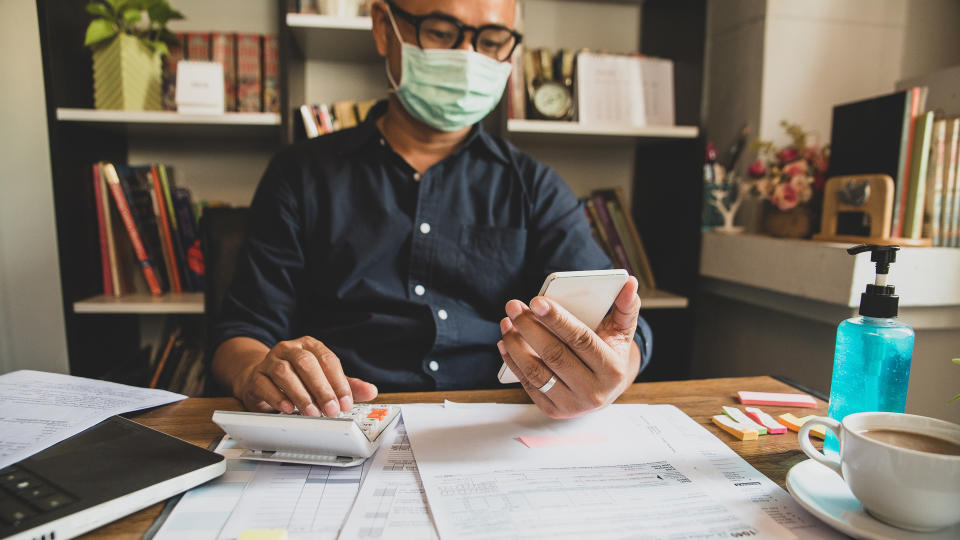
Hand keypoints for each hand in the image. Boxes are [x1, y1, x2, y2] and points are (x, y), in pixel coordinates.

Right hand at [233, 336, 377, 416]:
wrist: (261, 378)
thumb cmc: (298, 378)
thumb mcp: (325, 380)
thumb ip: (347, 385)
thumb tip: (370, 391)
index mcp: (310, 345)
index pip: (327, 360)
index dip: (338, 382)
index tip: (346, 403)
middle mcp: (289, 348)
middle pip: (306, 363)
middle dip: (321, 388)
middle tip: (331, 410)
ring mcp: (270, 361)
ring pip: (284, 372)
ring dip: (300, 394)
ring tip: (312, 412)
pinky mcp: (256, 376)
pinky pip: (265, 384)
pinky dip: (278, 398)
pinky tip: (289, 409)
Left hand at [498, 276, 641, 418]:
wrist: (604, 389)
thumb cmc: (610, 353)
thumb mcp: (622, 332)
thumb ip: (626, 307)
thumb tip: (630, 283)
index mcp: (612, 370)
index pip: (581, 340)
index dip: (558, 320)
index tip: (536, 300)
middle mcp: (593, 392)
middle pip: (555, 355)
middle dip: (530, 328)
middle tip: (514, 306)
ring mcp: (572, 405)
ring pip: (537, 372)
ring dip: (516, 344)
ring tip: (507, 322)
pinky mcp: (553, 410)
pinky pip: (528, 384)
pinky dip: (512, 362)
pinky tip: (506, 342)